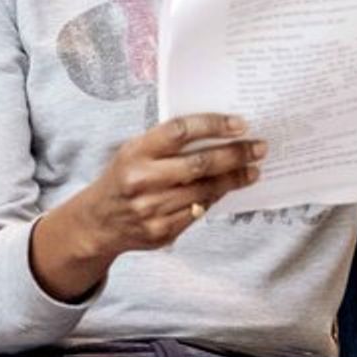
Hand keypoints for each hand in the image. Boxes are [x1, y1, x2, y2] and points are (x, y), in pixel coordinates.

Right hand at [30, 112, 265, 298]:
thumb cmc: (123, 178)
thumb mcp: (134, 151)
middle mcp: (142, 180)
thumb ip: (166, 143)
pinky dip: (215, 199)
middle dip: (235, 155)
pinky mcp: (161, 232)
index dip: (213, 125)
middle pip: (199, 164)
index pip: (180, 131)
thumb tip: (217, 132)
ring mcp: (152, 209)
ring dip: (233, 180)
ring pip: (204, 191)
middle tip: (258, 148)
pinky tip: (228, 189)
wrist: (97, 223)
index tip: (239, 124)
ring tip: (252, 170)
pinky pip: (198, 213)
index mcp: (135, 152)